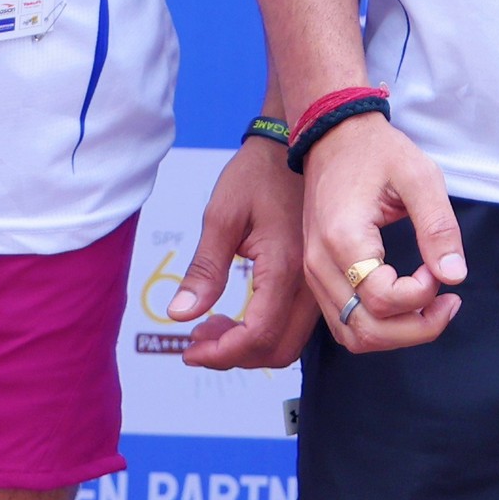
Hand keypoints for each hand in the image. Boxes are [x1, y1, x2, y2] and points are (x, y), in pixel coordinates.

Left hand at [169, 137, 316, 369]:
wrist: (295, 143)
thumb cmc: (257, 173)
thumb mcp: (222, 215)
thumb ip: (204, 269)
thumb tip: (180, 316)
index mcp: (286, 266)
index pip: (258, 335)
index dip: (221, 353)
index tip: (188, 350)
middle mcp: (310, 282)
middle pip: (278, 350)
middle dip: (234, 355)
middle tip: (197, 339)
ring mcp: (318, 283)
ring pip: (290, 343)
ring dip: (249, 347)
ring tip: (211, 327)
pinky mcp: (316, 280)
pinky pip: (296, 325)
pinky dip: (265, 333)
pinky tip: (236, 315)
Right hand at [298, 116, 466, 352]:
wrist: (335, 138)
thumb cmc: (378, 152)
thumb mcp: (420, 176)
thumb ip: (438, 226)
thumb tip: (454, 275)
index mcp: (343, 238)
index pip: (382, 299)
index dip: (421, 294)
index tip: (438, 267)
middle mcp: (320, 264)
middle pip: (366, 330)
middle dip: (416, 329)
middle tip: (449, 301)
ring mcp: (314, 273)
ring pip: (353, 335)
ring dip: (398, 334)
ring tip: (433, 307)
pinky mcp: (318, 276)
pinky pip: (345, 322)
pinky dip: (379, 325)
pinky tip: (407, 303)